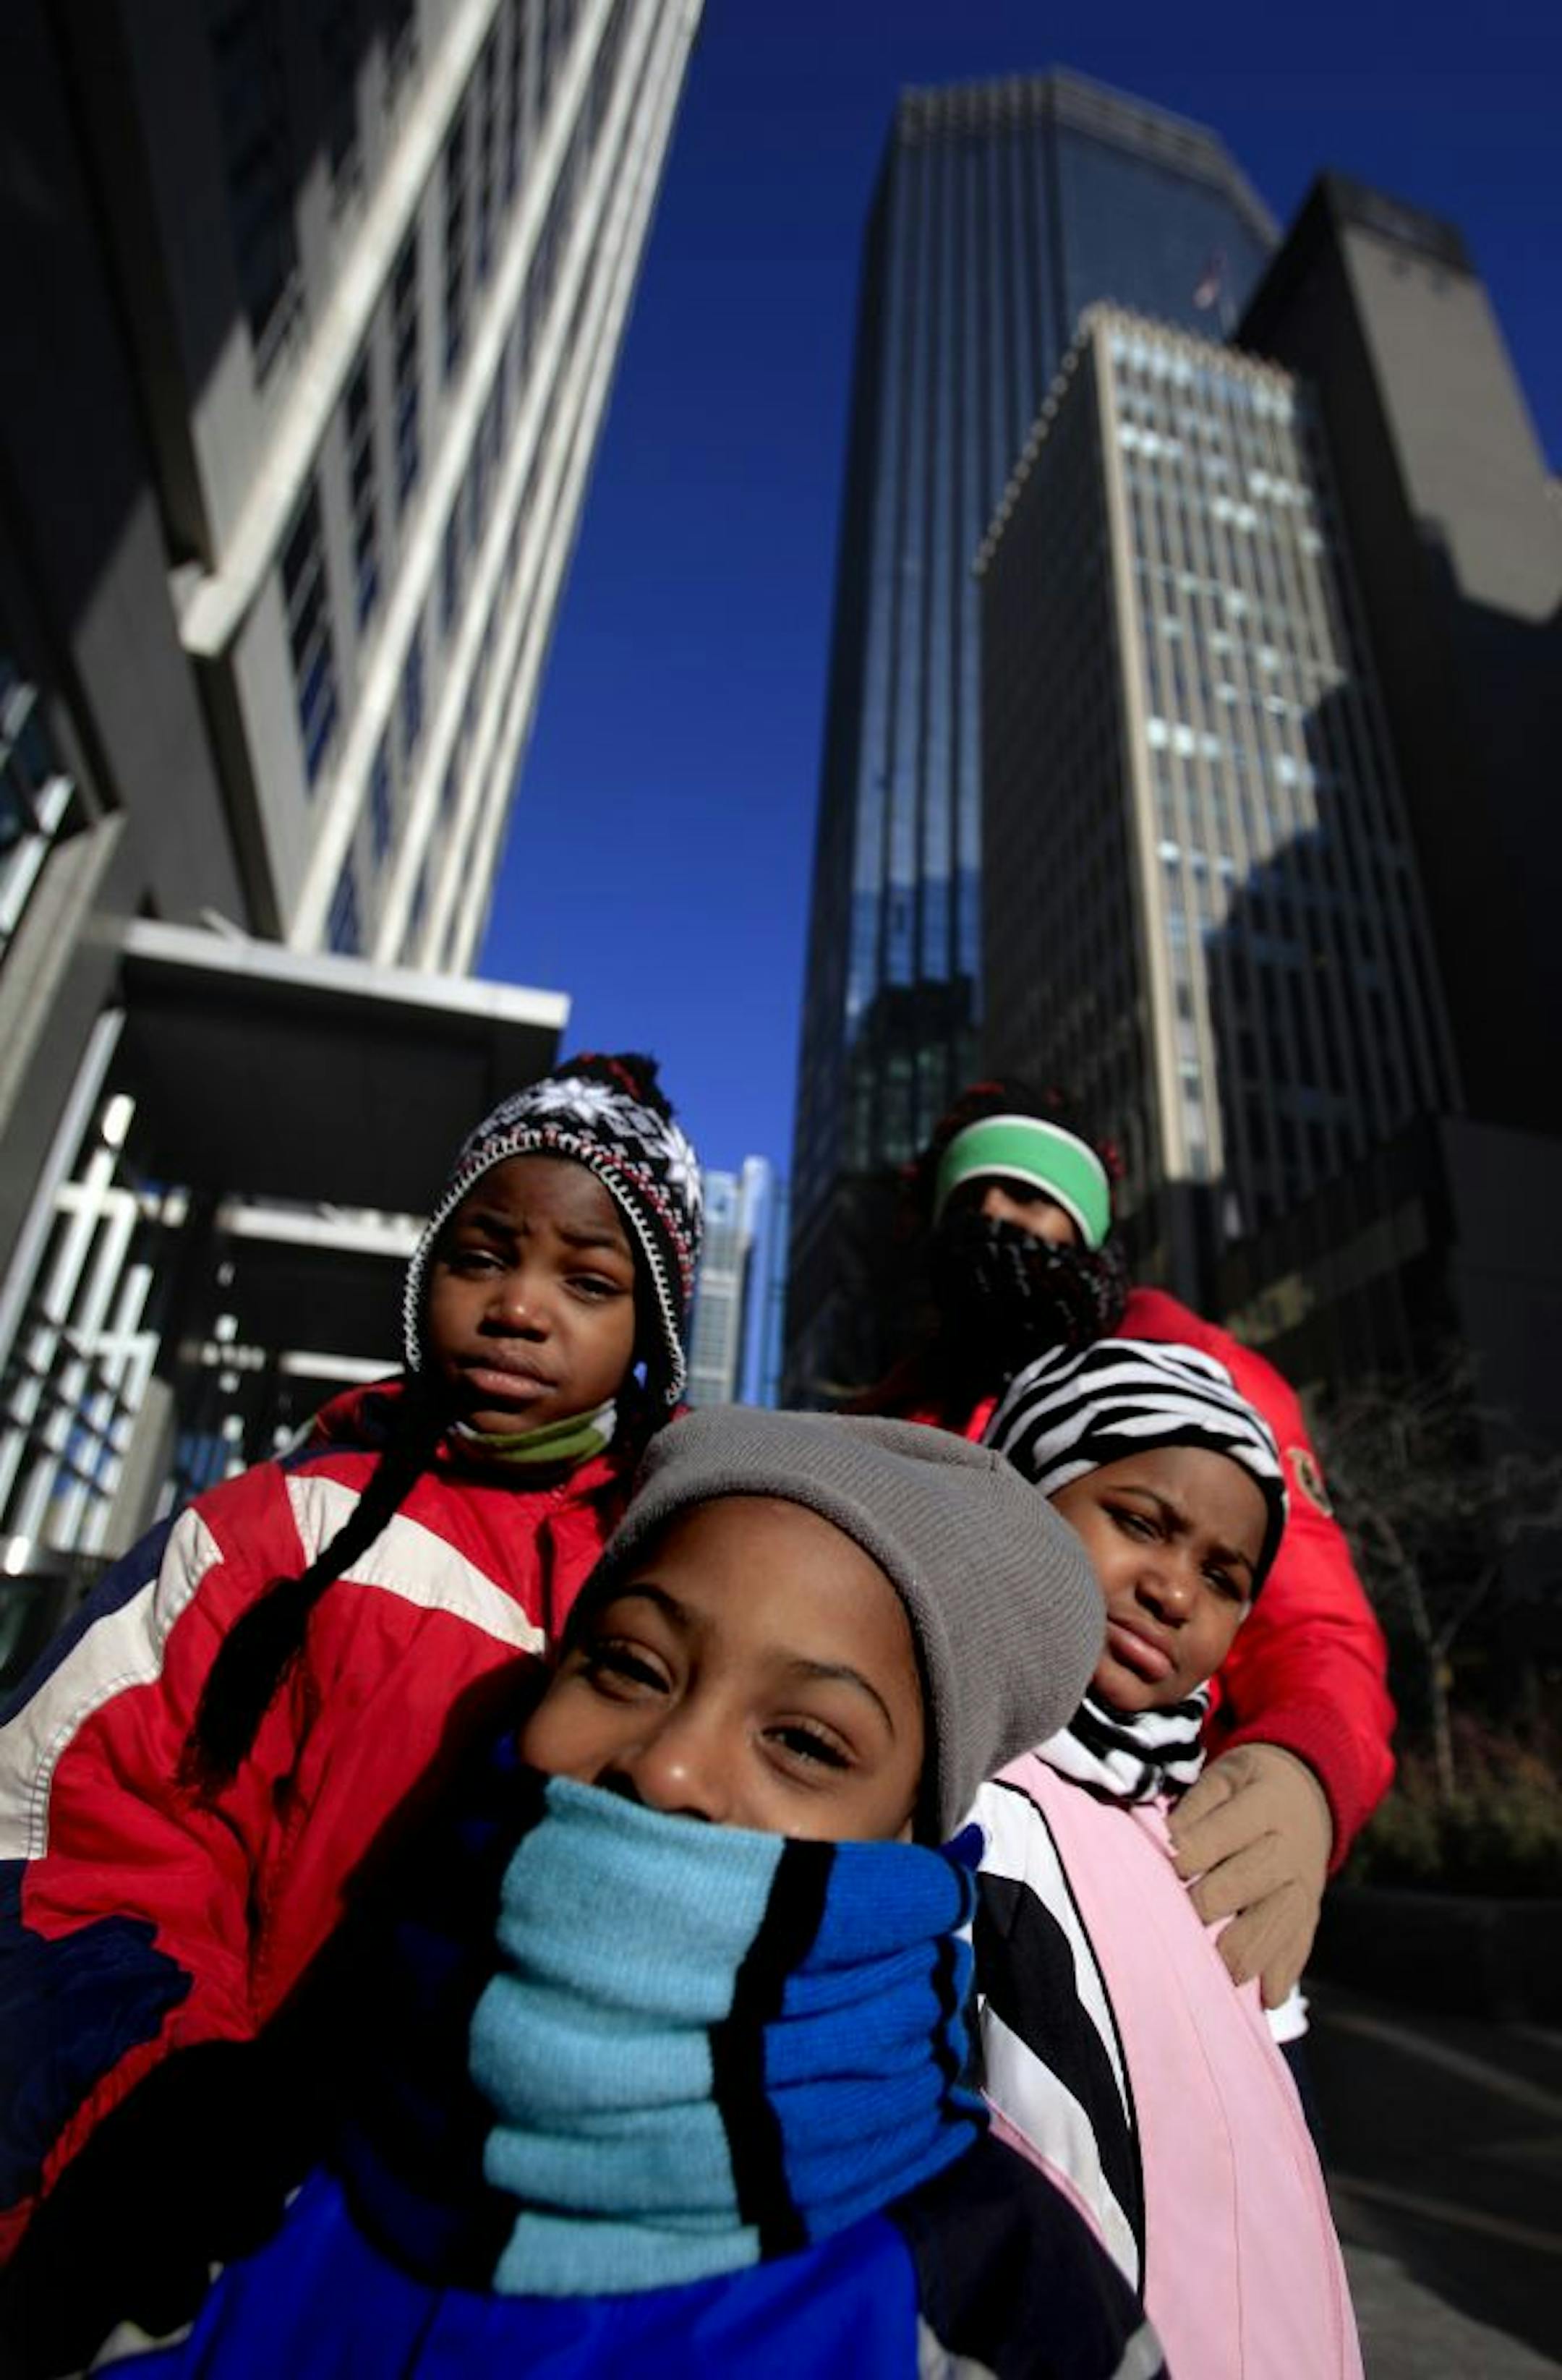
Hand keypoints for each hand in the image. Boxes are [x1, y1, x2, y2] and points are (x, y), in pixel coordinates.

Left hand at [1167, 1743, 1332, 2005]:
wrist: (1308, 1797)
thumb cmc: (1248, 1787)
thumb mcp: (1224, 1777)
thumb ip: (1193, 1807)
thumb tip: (1164, 1843)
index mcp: (1266, 1806)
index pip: (1220, 1836)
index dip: (1186, 1856)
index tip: (1163, 1868)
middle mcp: (1291, 1851)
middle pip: (1243, 1886)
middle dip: (1204, 1906)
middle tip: (1173, 1920)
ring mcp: (1304, 1890)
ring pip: (1272, 1929)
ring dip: (1238, 1954)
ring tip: (1208, 1971)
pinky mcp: (1310, 1919)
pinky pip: (1297, 1952)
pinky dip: (1278, 1979)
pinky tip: (1259, 1997)